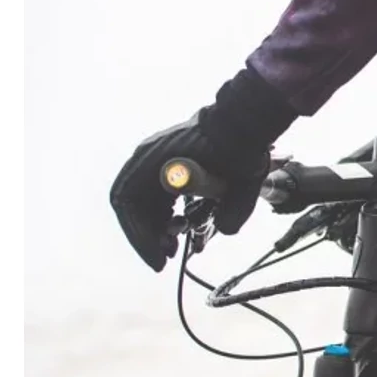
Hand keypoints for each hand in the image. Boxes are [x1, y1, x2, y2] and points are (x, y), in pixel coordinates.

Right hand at [109, 115, 272, 270]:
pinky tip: (182, 227)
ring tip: (175, 247)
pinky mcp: (169, 163)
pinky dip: (165, 214)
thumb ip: (232, 208)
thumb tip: (224, 229)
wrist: (248, 118)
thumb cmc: (241, 145)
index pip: (128, 203)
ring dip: (157, 227)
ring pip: (145, 201)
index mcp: (154, 159)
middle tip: (167, 258)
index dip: (140, 236)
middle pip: (134, 205)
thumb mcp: (239, 179)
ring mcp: (157, 158)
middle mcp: (147, 157)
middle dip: (149, 235)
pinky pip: (157, 194)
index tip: (159, 259)